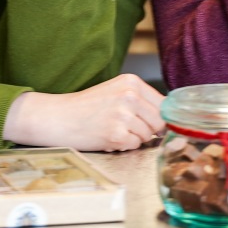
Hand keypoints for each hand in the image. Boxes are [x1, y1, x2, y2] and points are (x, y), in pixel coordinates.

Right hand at [2, 73, 165, 150]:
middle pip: (160, 121)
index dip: (160, 117)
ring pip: (148, 135)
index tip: (152, 123)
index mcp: (131, 82)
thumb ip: (141, 100)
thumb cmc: (86, 106)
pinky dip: (124, 146)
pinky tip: (108, 137)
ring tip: (114, 129)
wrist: (59, 117)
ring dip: (134, 138)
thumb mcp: (116, 91)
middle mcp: (129, 95)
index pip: (164, 104)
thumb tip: (167, 118)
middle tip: (126, 127)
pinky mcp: (116, 134)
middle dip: (147, 129)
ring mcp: (123, 115)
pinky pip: (135, 145)